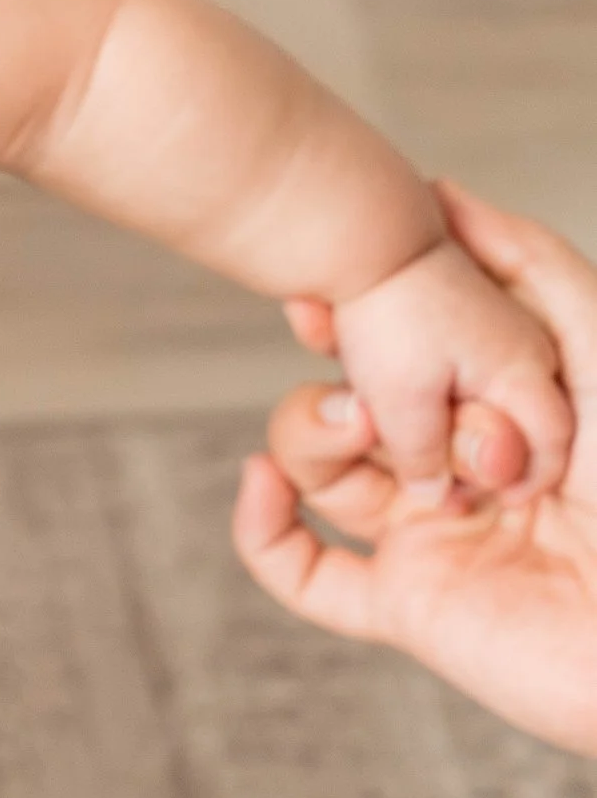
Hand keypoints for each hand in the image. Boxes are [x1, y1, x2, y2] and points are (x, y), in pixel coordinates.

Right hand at [236, 186, 596, 759]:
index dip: (351, 316)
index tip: (323, 288)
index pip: (399, 352)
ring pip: (318, 474)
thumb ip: (535, 267)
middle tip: (327, 333)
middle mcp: (458, 471)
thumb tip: (447, 192)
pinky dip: (261, 527)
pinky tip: (262, 482)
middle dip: (329, 364)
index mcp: (499, 411)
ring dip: (311, 430)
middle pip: (348, 405)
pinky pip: (303, 574)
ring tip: (359, 421)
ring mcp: (428, 539)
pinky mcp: (407, 606)